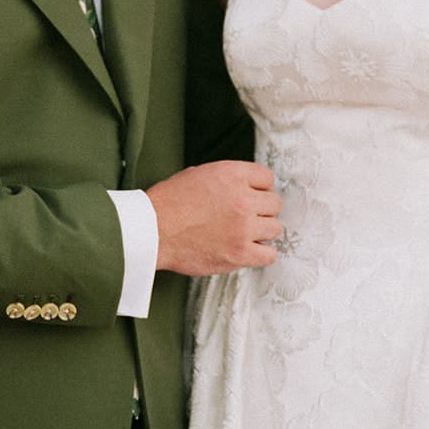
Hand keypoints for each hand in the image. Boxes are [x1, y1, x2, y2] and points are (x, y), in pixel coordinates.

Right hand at [147, 161, 280, 275]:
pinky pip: (269, 255)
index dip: (260, 187)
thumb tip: (246, 187)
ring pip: (275, 228)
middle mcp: (243, 199)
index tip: (253, 196)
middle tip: (247, 216)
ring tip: (245, 233)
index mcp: (233, 174)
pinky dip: (262, 253)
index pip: (267, 177)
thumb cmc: (169, 202)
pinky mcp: (239, 253)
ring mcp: (243, 227)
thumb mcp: (199, 174)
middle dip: (262, 209)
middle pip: (275, 203)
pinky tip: (248, 250)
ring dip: (262, 231)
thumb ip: (228, 179)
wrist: (153, 230)